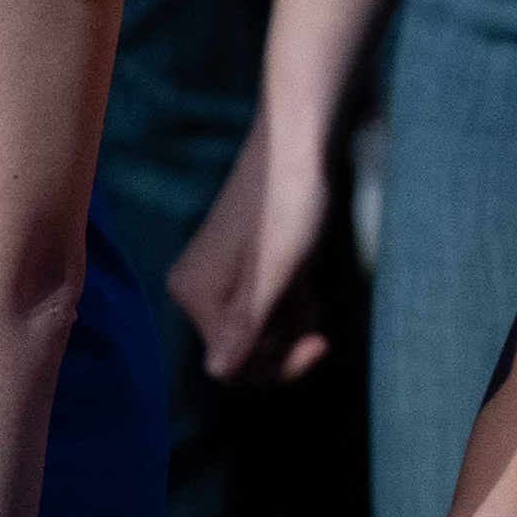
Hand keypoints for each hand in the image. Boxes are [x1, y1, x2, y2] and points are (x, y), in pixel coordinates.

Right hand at [171, 115, 345, 384]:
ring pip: (258, 327)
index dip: (281, 367)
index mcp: (195, 296)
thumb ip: (249, 322)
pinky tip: (307, 278)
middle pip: (245, 351)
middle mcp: (193, 289)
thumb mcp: (279, 271)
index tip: (324, 344)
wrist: (300, 145)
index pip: (232, 370)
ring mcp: (214, 275)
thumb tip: (219, 372)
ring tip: (313, 286)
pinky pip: (262, 302)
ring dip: (292, 317)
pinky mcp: (236, 261)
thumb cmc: (293, 204)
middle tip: (319, 305)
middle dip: (287, 338)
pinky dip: (289, 297)